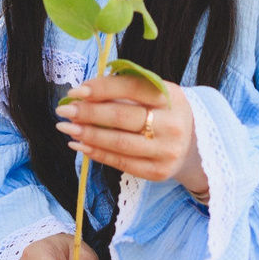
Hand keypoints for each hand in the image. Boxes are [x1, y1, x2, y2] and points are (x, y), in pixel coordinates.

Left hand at [59, 73, 207, 196]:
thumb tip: (82, 93)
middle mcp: (173, 124)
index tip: (76, 91)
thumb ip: (125, 91)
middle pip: (122, 117)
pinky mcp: (158, 172)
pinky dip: (97, 153)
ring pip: (119, 142)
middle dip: (88, 113)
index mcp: (172, 97)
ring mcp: (167, 151)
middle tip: (64, 110)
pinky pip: (121, 162)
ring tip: (66, 128)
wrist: (194, 145)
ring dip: (87, 134)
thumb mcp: (155, 94)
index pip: (132, 88)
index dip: (101, 88)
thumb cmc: (164, 113)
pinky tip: (79, 145)